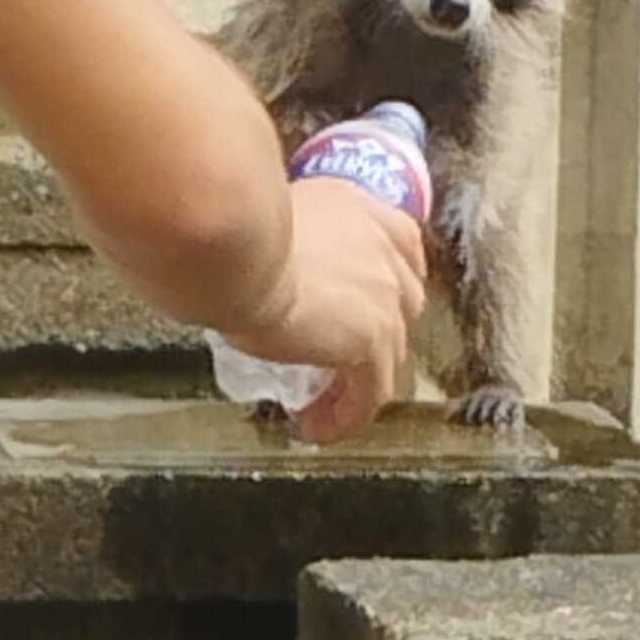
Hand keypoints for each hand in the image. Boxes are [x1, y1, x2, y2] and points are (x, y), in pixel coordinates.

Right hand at [236, 177, 426, 442]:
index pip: (403, 248)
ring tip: (321, 402)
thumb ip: (295, 235)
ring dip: (357, 381)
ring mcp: (387, 297)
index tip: (365, 306)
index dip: (387, 283)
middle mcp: (387, 250)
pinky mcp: (372, 341)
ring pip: (389, 354)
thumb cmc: (237, 231)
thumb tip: (272, 257)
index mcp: (367, 212)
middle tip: (338, 358)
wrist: (239, 252)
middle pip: (402, 304)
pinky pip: (369, 394)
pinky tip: (315, 426)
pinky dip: (345, 416)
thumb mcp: (278, 217)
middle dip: (376, 335)